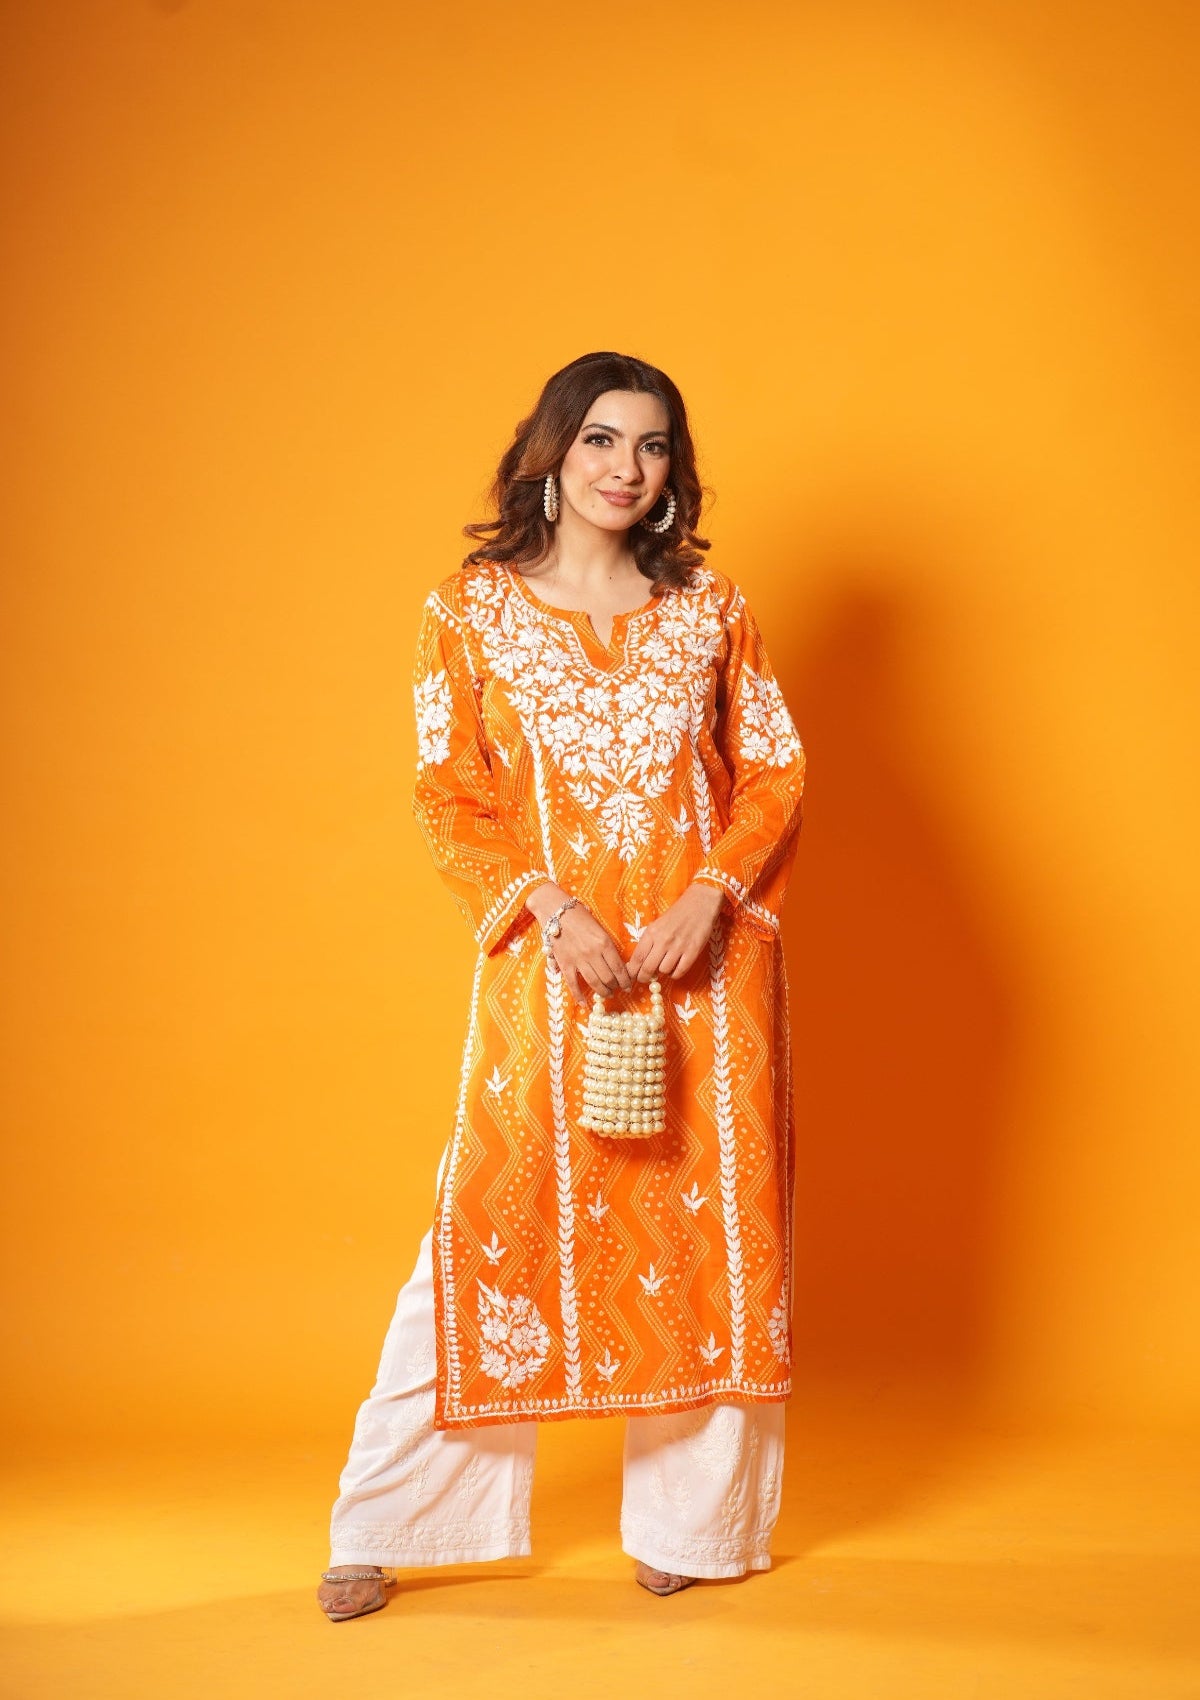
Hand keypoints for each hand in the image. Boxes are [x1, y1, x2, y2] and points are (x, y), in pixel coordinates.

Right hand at [525, 882, 634, 1009]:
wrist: (556, 911)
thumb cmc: (580, 916)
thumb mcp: (600, 929)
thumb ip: (607, 946)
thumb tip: (616, 965)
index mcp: (604, 943)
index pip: (619, 968)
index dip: (625, 980)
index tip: (627, 986)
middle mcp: (593, 953)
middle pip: (608, 978)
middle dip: (615, 987)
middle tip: (617, 989)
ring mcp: (578, 960)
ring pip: (594, 983)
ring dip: (602, 992)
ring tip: (606, 994)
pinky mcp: (565, 964)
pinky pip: (573, 984)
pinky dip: (579, 996)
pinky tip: (584, 1004)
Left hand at [626, 882, 726, 982]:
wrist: (699, 905)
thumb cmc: (676, 916)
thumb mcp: (656, 925)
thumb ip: (648, 943)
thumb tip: (638, 964)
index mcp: (651, 933)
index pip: (637, 958)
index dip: (632, 972)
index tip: (632, 976)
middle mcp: (663, 941)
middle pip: (648, 968)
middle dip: (643, 977)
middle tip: (644, 979)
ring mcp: (678, 947)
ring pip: (663, 971)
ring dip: (662, 973)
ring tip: (664, 967)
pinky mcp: (692, 952)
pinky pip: (679, 972)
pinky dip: (675, 974)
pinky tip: (675, 968)